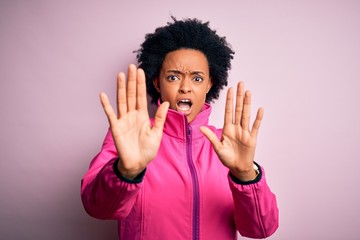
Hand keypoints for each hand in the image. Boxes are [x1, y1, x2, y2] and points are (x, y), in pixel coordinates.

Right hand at [100, 64, 168, 178]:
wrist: (138, 164)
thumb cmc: (148, 150)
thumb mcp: (157, 133)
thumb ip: (159, 117)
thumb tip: (165, 102)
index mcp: (142, 115)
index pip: (141, 96)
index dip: (140, 84)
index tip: (140, 71)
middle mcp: (132, 115)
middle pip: (131, 94)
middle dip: (131, 81)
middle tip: (131, 66)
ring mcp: (123, 120)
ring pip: (122, 101)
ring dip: (120, 88)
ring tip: (120, 75)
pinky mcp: (116, 128)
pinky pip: (111, 115)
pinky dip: (106, 105)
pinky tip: (103, 95)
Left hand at [200, 82, 262, 180]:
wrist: (238, 168)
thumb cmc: (227, 158)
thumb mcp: (217, 147)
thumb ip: (211, 137)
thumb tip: (201, 128)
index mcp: (227, 129)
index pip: (228, 111)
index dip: (229, 100)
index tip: (230, 89)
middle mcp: (237, 128)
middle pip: (238, 109)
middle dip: (239, 96)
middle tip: (241, 83)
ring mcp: (245, 132)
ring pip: (246, 115)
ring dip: (247, 103)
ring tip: (248, 92)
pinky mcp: (252, 138)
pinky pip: (255, 127)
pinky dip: (258, 118)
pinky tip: (260, 109)